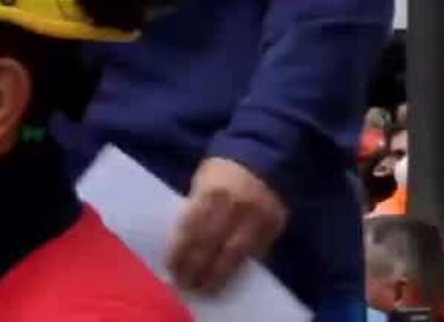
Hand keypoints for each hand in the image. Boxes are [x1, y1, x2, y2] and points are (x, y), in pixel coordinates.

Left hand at [166, 157, 288, 295]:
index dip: (181, 252)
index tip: (171, 268)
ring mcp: (256, 219)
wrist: (266, 156)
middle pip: (211, 245)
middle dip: (196, 268)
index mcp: (212, 193)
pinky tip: (227, 277)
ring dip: (217, 275)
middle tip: (185, 284)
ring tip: (205, 289)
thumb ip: (196, 206)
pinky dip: (239, 268)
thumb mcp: (203, 179)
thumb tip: (183, 238)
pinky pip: (254, 253)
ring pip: (234, 255)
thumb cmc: (225, 169)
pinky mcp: (273, 227)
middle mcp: (234, 208)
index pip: (191, 229)